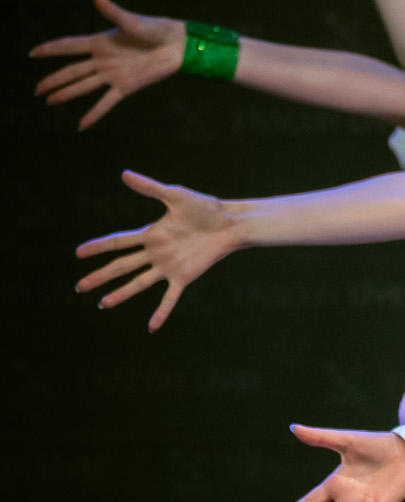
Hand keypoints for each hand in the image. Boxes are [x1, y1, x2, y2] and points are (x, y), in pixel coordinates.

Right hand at [31, 0, 185, 129]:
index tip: (33, 53)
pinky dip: (94, 114)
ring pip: (83, 87)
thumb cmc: (155, 28)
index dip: (51, 49)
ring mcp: (112, 75)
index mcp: (100, 42)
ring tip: (49, 102)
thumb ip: (111, 10)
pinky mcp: (125, 87)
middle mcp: (102, 60)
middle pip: (71, 71)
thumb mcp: (130, 20)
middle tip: (36, 89)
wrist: (177, 46)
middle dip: (53, 80)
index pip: (69, 46)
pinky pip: (106, 103)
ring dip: (66, 95)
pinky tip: (81, 125)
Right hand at [75, 171, 241, 329]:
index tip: (78, 253)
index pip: (118, 242)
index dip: (98, 247)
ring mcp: (168, 267)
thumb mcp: (174, 196)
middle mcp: (155, 252)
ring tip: (103, 304)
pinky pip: (170, 298)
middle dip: (100, 276)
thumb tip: (124, 174)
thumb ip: (149, 187)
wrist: (229, 224)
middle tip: (80, 286)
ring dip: (121, 294)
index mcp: (150, 234)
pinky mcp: (184, 277)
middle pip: (121, 266)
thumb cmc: (204, 207)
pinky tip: (151, 327)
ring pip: (138, 284)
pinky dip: (161, 313)